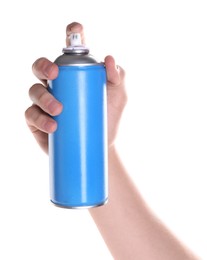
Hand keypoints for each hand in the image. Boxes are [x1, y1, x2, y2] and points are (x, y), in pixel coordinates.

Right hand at [25, 22, 126, 152]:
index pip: (68, 53)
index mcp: (74, 75)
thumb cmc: (109, 117)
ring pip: (34, 91)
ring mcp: (45, 102)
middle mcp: (57, 85)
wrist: (101, 145)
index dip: (69, 37)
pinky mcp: (39, 121)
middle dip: (43, 66)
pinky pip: (31, 115)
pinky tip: (52, 126)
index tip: (75, 30)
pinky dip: (39, 119)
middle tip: (55, 73)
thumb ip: (117, 77)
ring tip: (58, 110)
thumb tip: (108, 58)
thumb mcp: (118, 96)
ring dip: (43, 97)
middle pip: (41, 68)